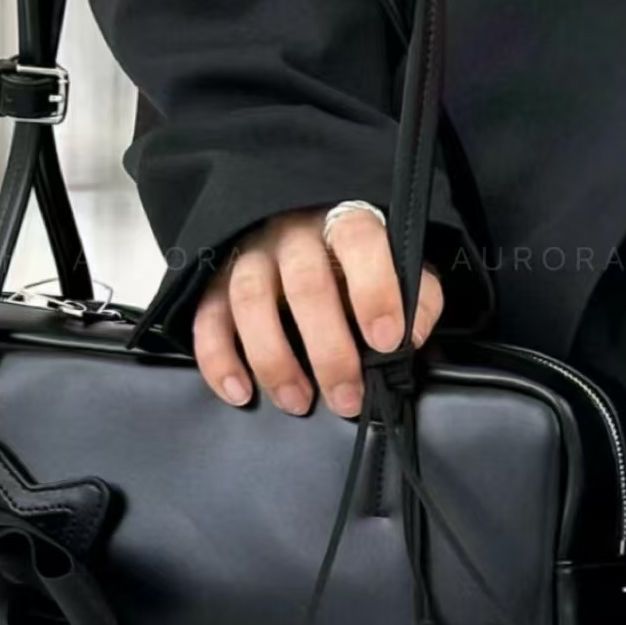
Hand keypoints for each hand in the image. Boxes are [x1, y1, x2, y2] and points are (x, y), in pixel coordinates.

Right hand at [192, 206, 444, 417]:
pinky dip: (219, 360)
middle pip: (305, 283)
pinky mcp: (214, 282)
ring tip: (298, 402)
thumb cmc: (356, 264)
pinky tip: (240, 392)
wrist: (305, 241)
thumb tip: (411, 337)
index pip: (359, 240)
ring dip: (275, 360)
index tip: (385, 340)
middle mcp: (292, 233)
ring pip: (251, 301)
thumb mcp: (399, 270)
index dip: (374, 289)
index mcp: (343, 222)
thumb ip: (417, 297)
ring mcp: (250, 255)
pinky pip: (207, 319)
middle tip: (346, 397)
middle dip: (328, 349)